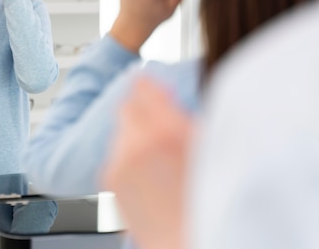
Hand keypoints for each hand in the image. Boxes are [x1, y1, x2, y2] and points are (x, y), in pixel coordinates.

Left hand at [101, 78, 191, 248]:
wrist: (184, 241)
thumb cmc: (207, 201)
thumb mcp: (209, 148)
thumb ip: (186, 116)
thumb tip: (169, 96)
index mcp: (166, 130)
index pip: (143, 86)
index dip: (149, 85)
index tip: (153, 86)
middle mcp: (136, 142)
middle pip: (128, 106)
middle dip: (142, 109)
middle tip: (161, 121)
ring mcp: (119, 161)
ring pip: (122, 130)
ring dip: (135, 133)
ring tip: (159, 156)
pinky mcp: (109, 178)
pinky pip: (117, 152)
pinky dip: (128, 154)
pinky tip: (149, 172)